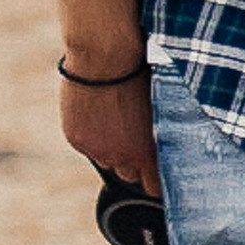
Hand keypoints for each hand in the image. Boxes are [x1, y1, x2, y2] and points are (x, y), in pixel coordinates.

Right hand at [58, 71, 158, 193]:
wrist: (107, 56)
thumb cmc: (145, 73)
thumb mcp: (161, 107)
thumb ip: (160, 133)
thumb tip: (167, 144)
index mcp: (149, 151)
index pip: (155, 188)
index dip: (159, 182)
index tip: (161, 174)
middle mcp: (122, 157)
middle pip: (131, 175)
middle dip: (135, 162)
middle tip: (139, 138)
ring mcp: (97, 149)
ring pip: (108, 160)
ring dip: (114, 149)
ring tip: (119, 120)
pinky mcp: (77, 139)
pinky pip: (88, 146)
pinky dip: (94, 135)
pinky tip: (100, 112)